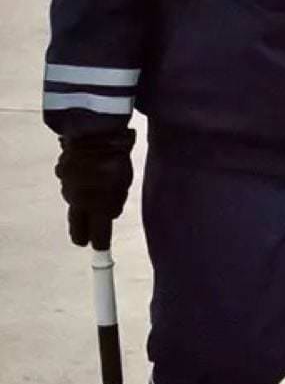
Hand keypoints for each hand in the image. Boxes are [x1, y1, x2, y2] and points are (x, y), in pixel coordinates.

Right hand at [55, 128, 136, 248]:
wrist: (96, 135)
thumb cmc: (116, 160)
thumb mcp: (124, 184)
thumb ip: (115, 201)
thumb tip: (110, 214)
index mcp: (98, 206)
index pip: (98, 232)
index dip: (99, 242)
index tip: (98, 248)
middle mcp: (78, 200)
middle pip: (77, 223)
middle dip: (80, 233)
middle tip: (81, 240)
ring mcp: (67, 186)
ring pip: (74, 200)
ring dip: (81, 202)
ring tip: (90, 200)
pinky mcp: (61, 171)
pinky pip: (70, 182)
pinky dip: (77, 182)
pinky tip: (84, 175)